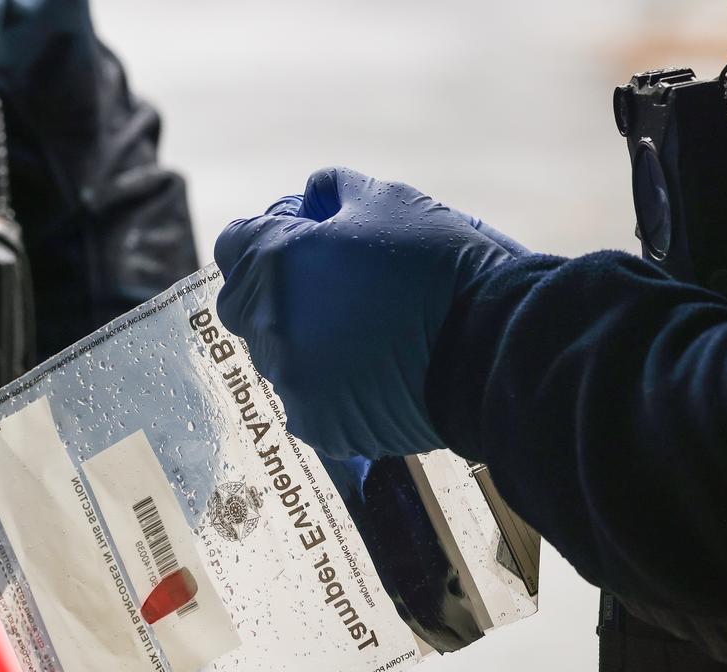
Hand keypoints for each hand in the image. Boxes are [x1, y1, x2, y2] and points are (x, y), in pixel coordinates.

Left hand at [215, 167, 526, 458]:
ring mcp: (291, 381)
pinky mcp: (318, 425)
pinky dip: (331, 390)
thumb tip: (310, 199)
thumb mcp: (388, 199)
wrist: (490, 346)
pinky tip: (374, 375)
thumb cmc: (439, 264)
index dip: (271, 238)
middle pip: (247, 304)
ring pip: (278, 356)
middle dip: (279, 293)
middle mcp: (269, 325)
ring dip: (306, 343)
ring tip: (368, 337)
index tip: (308, 244)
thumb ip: (332, 191)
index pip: (236, 245)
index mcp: (274, 263)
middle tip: (338, 291)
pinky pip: (308, 402)